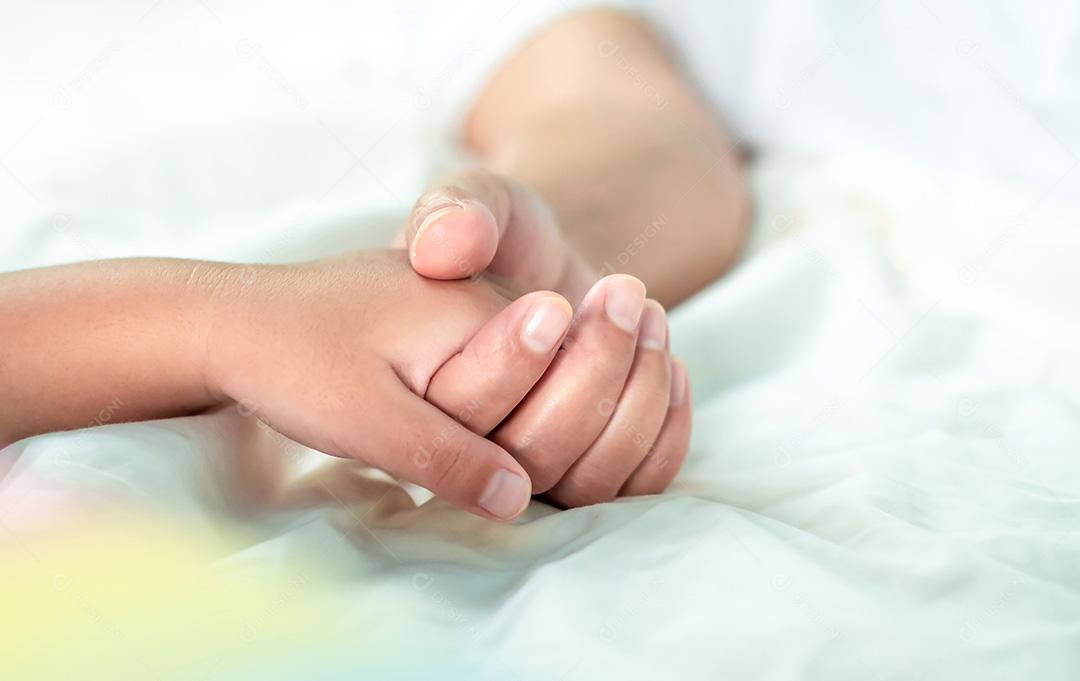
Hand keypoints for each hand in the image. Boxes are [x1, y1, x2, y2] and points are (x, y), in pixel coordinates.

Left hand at [204, 250, 573, 520]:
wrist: (225, 320)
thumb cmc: (293, 363)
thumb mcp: (371, 422)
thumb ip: (451, 458)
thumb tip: (519, 499)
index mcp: (479, 310)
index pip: (559, 378)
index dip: (533, 431)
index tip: (477, 463)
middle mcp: (478, 293)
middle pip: (540, 374)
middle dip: (512, 423)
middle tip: (434, 448)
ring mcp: (452, 297)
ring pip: (508, 370)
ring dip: (485, 411)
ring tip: (412, 426)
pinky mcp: (426, 312)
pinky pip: (475, 359)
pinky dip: (464, 396)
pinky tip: (419, 413)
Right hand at [395, 171, 691, 506]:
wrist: (543, 264)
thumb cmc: (504, 232)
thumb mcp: (479, 199)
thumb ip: (456, 211)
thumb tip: (444, 247)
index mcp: (424, 392)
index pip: (464, 413)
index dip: (514, 365)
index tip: (556, 304)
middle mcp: (475, 448)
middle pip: (535, 455)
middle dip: (594, 370)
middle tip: (624, 292)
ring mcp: (535, 469)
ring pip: (588, 480)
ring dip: (637, 398)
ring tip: (651, 318)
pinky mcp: (587, 472)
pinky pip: (632, 488)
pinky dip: (665, 432)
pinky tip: (673, 367)